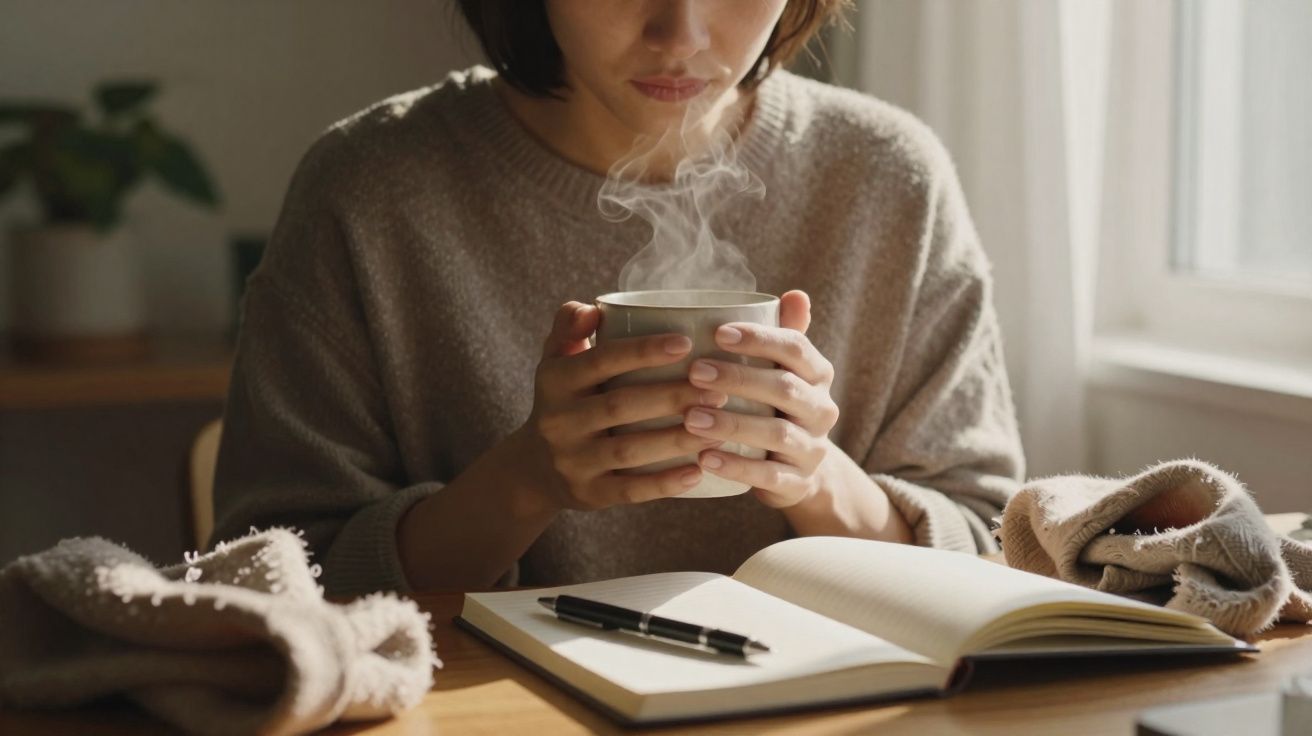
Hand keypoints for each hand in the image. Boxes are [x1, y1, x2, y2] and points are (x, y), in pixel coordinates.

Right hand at [516, 301, 727, 511]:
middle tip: (719, 390)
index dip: (642, 352)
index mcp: (555, 380)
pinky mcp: (588, 495)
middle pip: (620, 406)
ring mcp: (572, 462)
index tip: (686, 343)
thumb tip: (593, 309)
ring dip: (676, 440)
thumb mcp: (556, 360)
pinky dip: (665, 483)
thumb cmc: (564, 400)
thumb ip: (569, 326)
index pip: (600, 361)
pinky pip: (629, 491)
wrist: (535, 467)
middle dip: (672, 397)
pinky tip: (699, 471)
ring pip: (628, 451)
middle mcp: (558, 421)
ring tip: (721, 428)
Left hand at [680, 290, 839, 507]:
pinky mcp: (798, 483)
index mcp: (818, 374)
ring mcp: (813, 448)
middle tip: (695, 373)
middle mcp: (823, 409)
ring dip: (732, 424)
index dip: (759, 338)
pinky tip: (704, 458)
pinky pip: (770, 475)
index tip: (718, 332)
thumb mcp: (782, 370)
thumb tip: (795, 294)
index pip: (795, 347)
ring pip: (777, 434)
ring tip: (691, 418)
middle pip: (784, 389)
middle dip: (739, 379)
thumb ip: (783, 332)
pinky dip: (737, 467)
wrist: (798, 470)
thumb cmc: (776, 406)